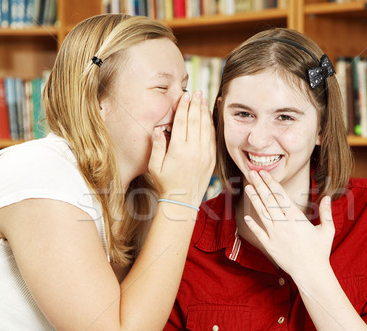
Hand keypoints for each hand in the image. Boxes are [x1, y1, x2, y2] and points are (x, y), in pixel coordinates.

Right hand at [148, 90, 215, 207]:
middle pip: (195, 121)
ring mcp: (204, 154)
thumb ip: (157, 146)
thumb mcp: (154, 166)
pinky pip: (212, 137)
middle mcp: (193, 150)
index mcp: (178, 150)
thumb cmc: (166, 184)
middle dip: (196, 104)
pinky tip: (208, 116)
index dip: (183, 107)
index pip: (182, 122)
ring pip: (206, 127)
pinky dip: (211, 125)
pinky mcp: (211, 159)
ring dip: (204, 111)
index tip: (185, 96)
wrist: (182, 201)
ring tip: (204, 99)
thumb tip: (158, 129)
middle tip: (197, 92)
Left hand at [243, 170, 334, 283]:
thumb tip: (327, 197)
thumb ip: (326, 212)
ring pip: (261, 213)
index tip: (265, 173)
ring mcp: (275, 235)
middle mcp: (283, 224)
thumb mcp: (327, 229)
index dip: (271, 182)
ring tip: (247, 187)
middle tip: (251, 173)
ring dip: (254, 199)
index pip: (280, 195)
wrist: (311, 272)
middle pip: (268, 200)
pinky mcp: (269, 246)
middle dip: (259, 185)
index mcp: (296, 217)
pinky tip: (246, 215)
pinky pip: (258, 232)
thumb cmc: (320, 251)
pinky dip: (252, 224)